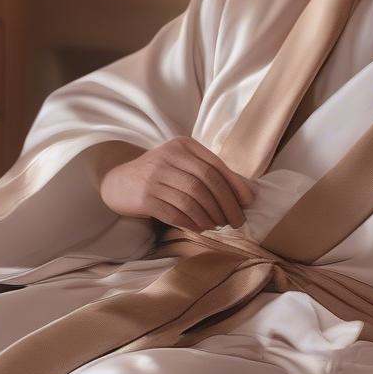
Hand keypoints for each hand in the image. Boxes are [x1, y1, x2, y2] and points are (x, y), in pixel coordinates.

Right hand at [99, 135, 257, 231]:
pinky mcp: (145, 197)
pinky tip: (201, 228)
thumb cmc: (162, 175)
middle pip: (206, 183)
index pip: (216, 166)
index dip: (236, 186)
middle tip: (237, 221)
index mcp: (183, 146)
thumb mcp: (186, 166)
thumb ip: (216, 175)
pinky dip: (192, 223)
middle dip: (226, 205)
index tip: (248, 203)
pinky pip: (175, 213)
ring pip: (192, 199)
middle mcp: (168, 157)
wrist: (120, 182)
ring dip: (210, 216)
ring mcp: (154, 177)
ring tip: (218, 225)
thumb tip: (252, 192)